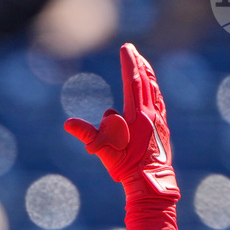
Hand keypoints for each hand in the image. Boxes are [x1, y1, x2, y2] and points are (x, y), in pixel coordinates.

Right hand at [65, 43, 177, 198]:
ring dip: (147, 75)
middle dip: (138, 64)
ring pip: (154, 91)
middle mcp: (151, 114)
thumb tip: (68, 123)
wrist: (150, 181)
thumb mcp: (102, 150)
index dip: (129, 63)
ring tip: (143, 65)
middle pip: (146, 82)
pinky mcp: (161, 128)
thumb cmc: (126, 166)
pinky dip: (153, 91)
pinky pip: (157, 103)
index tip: (126, 48)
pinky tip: (152, 91)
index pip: (132, 82)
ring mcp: (158, 120)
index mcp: (138, 114)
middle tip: (133, 50)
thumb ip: (87, 135)